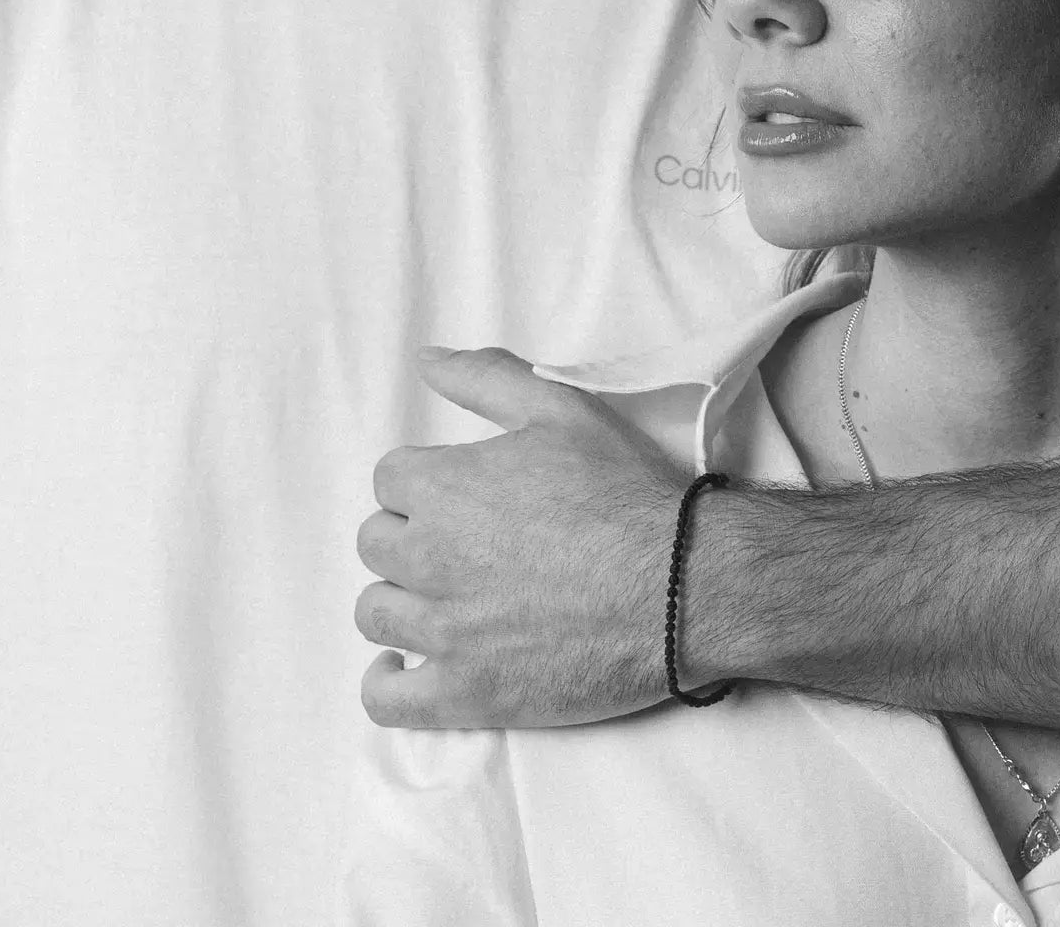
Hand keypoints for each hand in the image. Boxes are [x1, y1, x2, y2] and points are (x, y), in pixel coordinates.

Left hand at [356, 347, 691, 727]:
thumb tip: (425, 359)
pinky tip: (406, 667)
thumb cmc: (624, 491)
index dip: (425, 481)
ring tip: (445, 598)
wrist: (683, 583)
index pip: (389, 478)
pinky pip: (388, 701)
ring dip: (402, 600)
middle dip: (411, 536)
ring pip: (375, 613)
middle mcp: (429, 559)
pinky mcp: (467, 694)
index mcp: (444, 487)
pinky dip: (386, 684)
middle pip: (376, 543)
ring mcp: (445, 633)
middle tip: (464, 543)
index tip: (461, 494)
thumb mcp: (559, 409)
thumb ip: (482, 376)